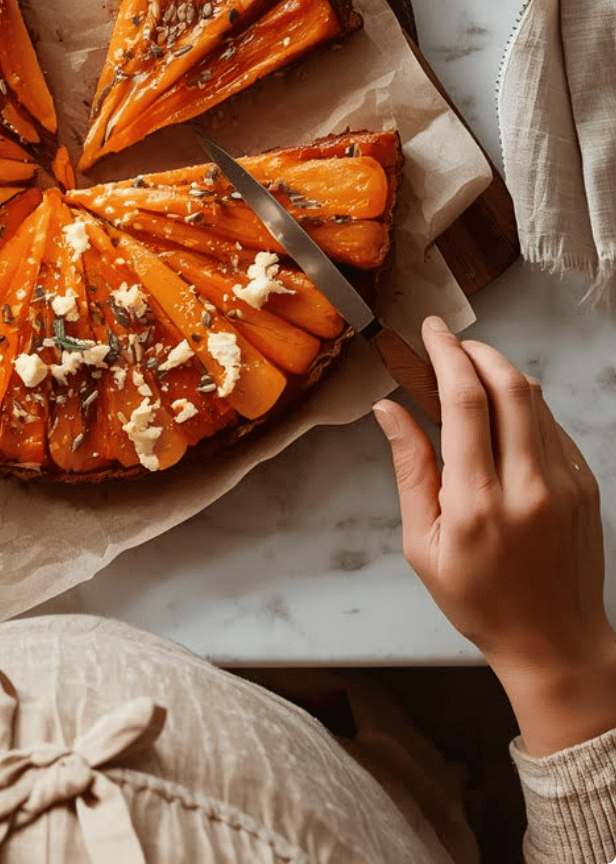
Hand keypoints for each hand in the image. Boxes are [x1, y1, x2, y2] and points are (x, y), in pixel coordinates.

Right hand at [374, 315, 615, 757]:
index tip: (430, 331)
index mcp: (479, 502)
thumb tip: (388, 410)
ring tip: (469, 374)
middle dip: (477, 351)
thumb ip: (409, 469)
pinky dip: (523, 405)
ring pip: (535, 399)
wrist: (555, 643)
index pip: (465, 402)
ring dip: (500, 374)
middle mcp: (530, 485)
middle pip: (509, 385)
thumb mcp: (423, 545)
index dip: (446, 355)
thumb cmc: (480, 602)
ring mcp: (566, 483)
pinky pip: (552, 425)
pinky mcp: (585, 484)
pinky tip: (499, 416)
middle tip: (450, 342)